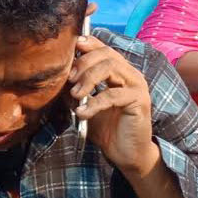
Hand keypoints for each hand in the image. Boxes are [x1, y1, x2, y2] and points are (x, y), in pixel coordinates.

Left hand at [71, 34, 157, 175]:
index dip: (88, 44)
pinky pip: (113, 94)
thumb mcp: (86, 105)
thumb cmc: (107, 128)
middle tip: (69, 79)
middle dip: (83, 64)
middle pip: (106, 54)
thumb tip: (58, 77)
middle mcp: (130, 74)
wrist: (125, 153)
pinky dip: (94, 103)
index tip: (71, 48)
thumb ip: (76, 90)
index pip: (103, 48)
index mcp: (119, 71)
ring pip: (110, 68)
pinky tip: (82, 113)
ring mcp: (137, 85)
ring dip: (88, 79)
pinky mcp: (139, 101)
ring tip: (76, 95)